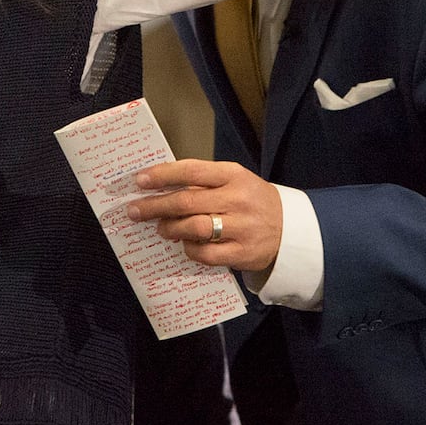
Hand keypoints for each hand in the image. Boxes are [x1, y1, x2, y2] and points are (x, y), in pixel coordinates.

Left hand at [127, 159, 283, 272]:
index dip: (162, 175)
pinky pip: (205, 253)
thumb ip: (203, 182)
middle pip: (186, 202)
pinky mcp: (242, 253)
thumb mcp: (234, 181)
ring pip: (194, 228)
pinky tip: (185, 244)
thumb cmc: (252, 201)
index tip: (140, 180)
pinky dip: (189, 249)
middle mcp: (238, 199)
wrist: (290, 229)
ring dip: (170, 228)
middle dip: (155, 206)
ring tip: (161, 228)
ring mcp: (241, 227)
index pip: (191, 171)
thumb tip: (161, 187)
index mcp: (234, 175)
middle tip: (135, 210)